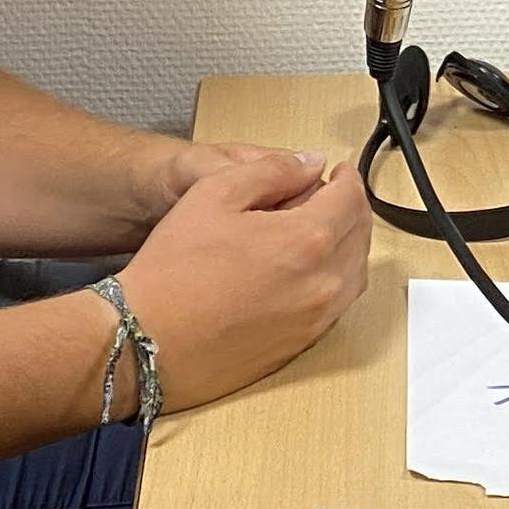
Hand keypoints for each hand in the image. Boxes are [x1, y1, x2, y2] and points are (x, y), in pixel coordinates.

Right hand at [113, 146, 372, 410]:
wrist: (147, 341)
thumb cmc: (173, 271)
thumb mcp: (214, 193)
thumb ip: (272, 171)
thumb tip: (310, 163)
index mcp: (308, 240)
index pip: (351, 199)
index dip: (346, 178)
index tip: (337, 173)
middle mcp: (323, 284)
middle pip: (360, 235)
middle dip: (351, 209)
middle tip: (331, 197)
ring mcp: (316, 320)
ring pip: (354, 273)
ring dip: (347, 245)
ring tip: (321, 230)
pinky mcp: (301, 345)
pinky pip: (337, 305)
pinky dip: (334, 279)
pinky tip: (306, 270)